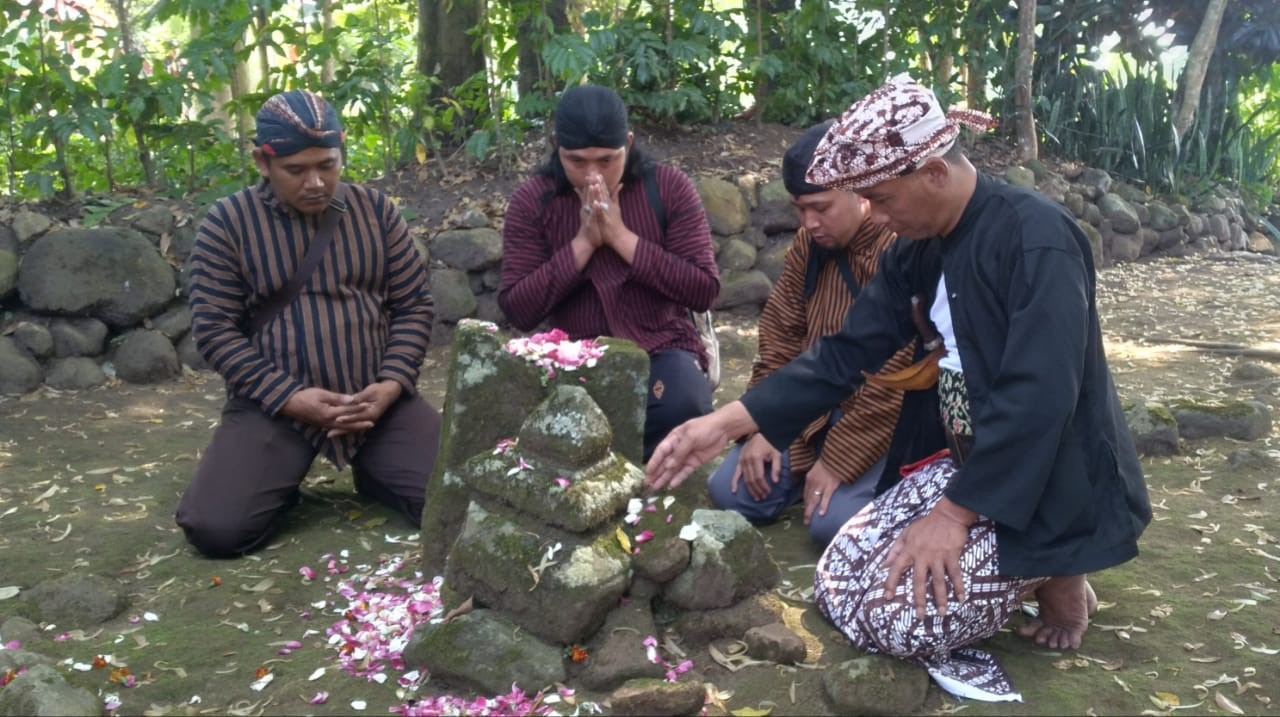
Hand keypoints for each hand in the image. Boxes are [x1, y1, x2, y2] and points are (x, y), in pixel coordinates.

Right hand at [281, 387, 365, 431]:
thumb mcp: (321, 394)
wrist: (290, 405)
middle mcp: (328, 422)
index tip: (369, 406)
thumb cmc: (305, 396)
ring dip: (354, 428)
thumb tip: (352, 399)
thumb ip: (337, 398)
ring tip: (364, 427)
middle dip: (360, 424)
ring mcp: (325, 425)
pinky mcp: (322, 425)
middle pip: (348, 424)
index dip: (359, 408)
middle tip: (372, 424)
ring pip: (343, 428)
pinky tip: (349, 430)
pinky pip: (336, 429)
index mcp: (329, 413)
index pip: (348, 410)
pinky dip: (345, 429)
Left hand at [327, 380, 401, 437]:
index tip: (337, 419)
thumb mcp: (370, 392)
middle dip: (340, 430)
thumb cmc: (379, 390)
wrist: (389, 392)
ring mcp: (366, 420)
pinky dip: (344, 427)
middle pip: (353, 426)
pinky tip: (336, 429)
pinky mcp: (364, 418)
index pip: (357, 416)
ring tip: (329, 434)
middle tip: (328, 434)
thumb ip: (360, 397)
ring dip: (341, 431)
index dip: (347, 418)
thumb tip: (351, 400)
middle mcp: (369, 419)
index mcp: (371, 413)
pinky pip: (353, 424)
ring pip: (352, 427)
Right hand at [574, 173, 616, 246]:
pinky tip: (596, 203)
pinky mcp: (590, 223)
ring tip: (594, 185)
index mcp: (587, 206)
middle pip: (587, 195)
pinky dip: (594, 209)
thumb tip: (580, 192)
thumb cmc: (590, 227)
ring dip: (591, 194)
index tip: (593, 173)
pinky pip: (592, 215)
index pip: (588, 193)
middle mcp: (586, 210)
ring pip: (589, 203)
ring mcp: (588, 216)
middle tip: (591, 174)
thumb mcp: (589, 213)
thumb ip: (585, 202)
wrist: (586, 241)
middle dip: (589, 185)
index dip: (590, 183)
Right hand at [732, 433, 780, 500]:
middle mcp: (747, 459)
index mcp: (756, 457)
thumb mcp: (777, 454)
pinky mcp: (739, 460)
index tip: (768, 492)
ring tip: (756, 497)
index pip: (759, 477)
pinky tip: (734, 490)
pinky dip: (734, 482)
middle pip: (751, 479)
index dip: (763, 486)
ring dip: (750, 489)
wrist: (762, 433)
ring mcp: (741, 460)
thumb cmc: (771, 444)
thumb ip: (776, 468)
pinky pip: (736, 473)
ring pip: (745, 478)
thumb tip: (775, 482)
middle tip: (763, 497)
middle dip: (757, 490)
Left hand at [802, 458, 841, 525]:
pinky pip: (826, 498)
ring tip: (809, 521)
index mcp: (809, 479)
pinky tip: (822, 514)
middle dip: (806, 511)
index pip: (806, 494)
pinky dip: (823, 506)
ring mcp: (821, 485)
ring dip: (811, 512)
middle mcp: (813, 483)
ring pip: (814, 501)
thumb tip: (815, 488)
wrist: (836, 456)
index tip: (806, 511)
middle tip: (805, 522)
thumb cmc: (828, 462)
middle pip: (808, 500)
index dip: (806, 503)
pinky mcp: (831, 486)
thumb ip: (815, 479)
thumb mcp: (817, 469)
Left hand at [883, 497, 976, 617]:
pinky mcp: (952, 556)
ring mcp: (938, 557)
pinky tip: (961, 598)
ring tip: (941, 613)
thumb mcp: (906, 533)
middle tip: (920, 616)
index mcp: (909, 550)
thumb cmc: (926, 525)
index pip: (896, 568)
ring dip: (940, 599)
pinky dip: (959, 587)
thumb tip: (883, 564)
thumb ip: (894, 549)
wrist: (947, 515)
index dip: (890, 582)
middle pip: (919, 581)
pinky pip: (955, 574)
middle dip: (919, 600)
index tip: (887, 597)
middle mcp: (922, 556)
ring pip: (938, 582)